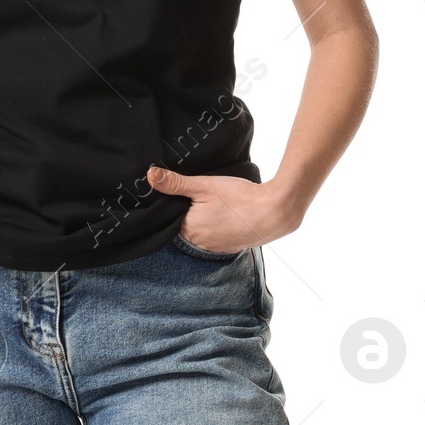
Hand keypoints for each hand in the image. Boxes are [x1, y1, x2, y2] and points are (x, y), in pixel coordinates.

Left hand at [145, 167, 301, 250]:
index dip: (173, 202)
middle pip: (185, 223)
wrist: (275, 212)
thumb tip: (150, 176)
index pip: (170, 216)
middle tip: (198, 194)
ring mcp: (217, 247)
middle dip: (188, 210)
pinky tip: (224, 212)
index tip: (179, 191)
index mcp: (189, 229)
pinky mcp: (231, 246)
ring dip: (203, 218)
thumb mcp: (203, 185)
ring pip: (201, 229)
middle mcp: (200, 243)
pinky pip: (216, 235)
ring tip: (213, 203)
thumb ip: (175, 183)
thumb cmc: (239, 198)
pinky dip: (217, 224)